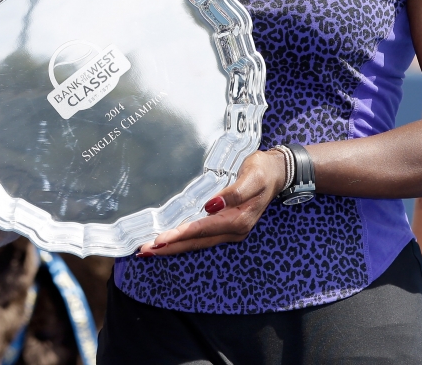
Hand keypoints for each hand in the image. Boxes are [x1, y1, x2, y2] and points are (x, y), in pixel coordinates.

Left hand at [134, 150, 288, 256]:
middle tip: (144, 250)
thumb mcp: (252, 177)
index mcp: (238, 219)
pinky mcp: (226, 226)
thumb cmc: (263, 171)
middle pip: (196, 242)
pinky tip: (170, 241)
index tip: (159, 240)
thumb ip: (234, 192)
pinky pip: (201, 237)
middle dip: (170, 247)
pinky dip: (184, 241)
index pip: (202, 230)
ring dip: (174, 247)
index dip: (180, 235)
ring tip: (150, 250)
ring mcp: (230, 230)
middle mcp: (233, 230)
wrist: (277, 173)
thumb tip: (212, 205)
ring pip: (197, 243)